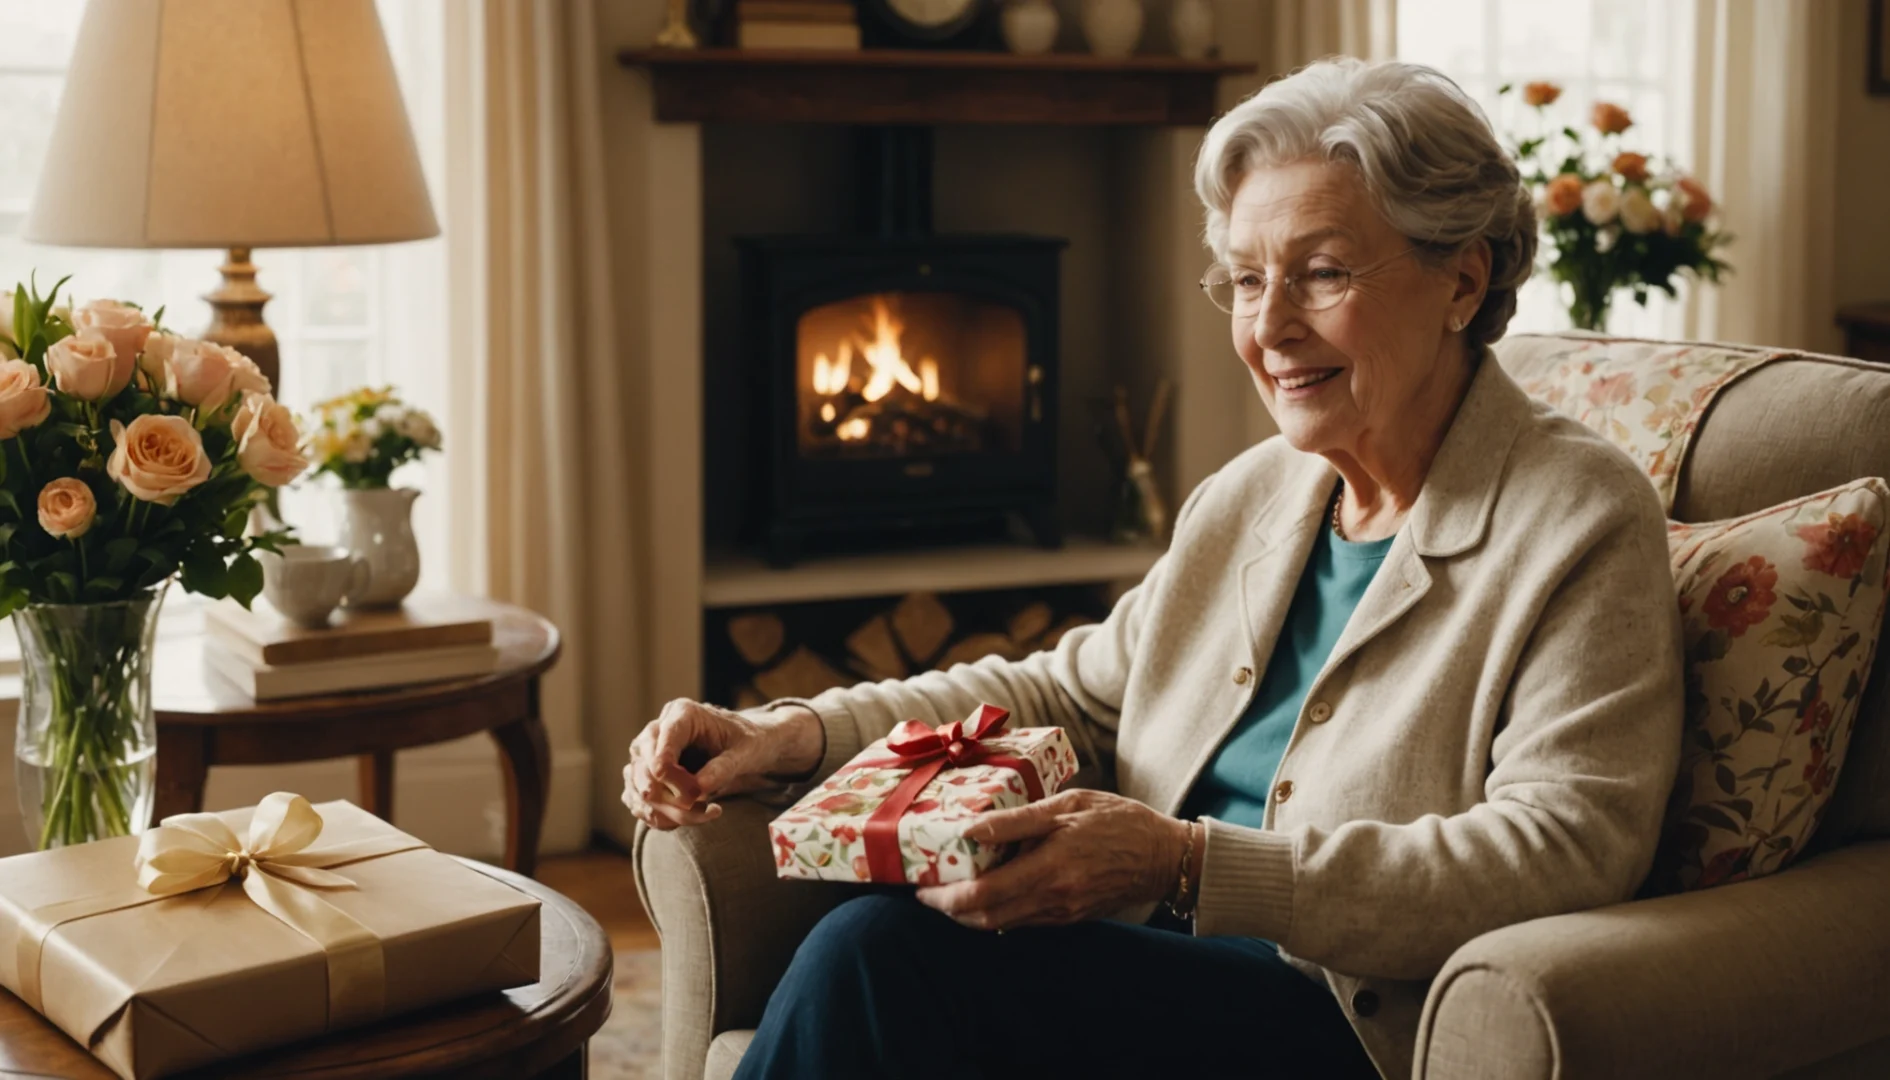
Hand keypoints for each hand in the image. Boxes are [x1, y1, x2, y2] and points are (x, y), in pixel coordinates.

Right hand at [621, 699, 822, 830]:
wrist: (744, 747)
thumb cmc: (746, 743)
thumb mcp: (745, 752)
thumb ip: (723, 767)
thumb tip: (698, 789)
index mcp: (681, 714)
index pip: (660, 740)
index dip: (667, 769)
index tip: (687, 795)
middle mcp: (656, 731)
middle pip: (645, 767)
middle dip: (671, 796)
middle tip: (702, 808)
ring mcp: (644, 755)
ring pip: (640, 790)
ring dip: (668, 812)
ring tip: (705, 813)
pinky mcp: (643, 777)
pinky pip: (640, 803)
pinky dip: (660, 818)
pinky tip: (687, 818)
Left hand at [915, 789, 1187, 931]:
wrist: (1164, 856)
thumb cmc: (1118, 822)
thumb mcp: (1067, 806)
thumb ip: (1017, 821)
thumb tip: (971, 829)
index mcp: (1050, 869)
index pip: (983, 897)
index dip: (945, 898)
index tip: (923, 887)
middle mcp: (1053, 899)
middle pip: (986, 919)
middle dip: (950, 910)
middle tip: (928, 891)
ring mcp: (1062, 913)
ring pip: (1003, 925)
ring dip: (972, 913)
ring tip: (951, 888)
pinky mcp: (1070, 917)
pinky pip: (1024, 921)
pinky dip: (999, 910)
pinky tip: (990, 888)